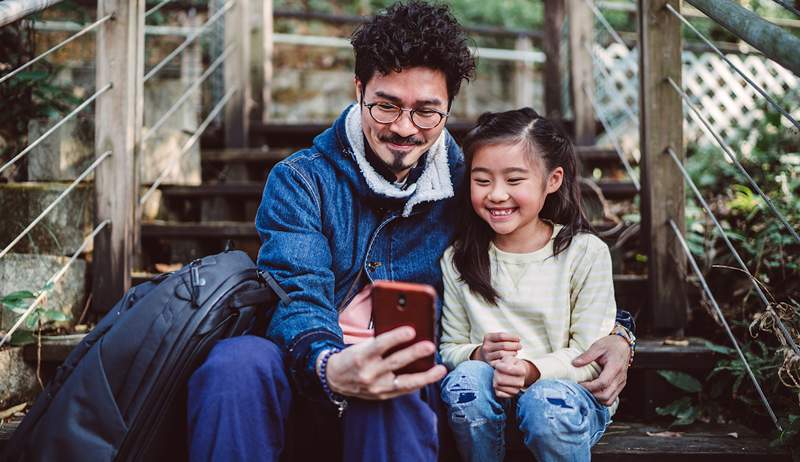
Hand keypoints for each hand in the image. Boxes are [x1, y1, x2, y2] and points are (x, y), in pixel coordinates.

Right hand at [322, 326, 446, 399]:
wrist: (335, 378)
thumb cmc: (353, 356)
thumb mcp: (361, 346)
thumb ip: (381, 341)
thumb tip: (408, 333)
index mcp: (361, 356)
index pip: (379, 345)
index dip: (395, 337)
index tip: (411, 330)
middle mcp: (368, 373)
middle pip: (394, 362)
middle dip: (414, 354)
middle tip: (430, 346)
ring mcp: (375, 387)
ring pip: (403, 382)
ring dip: (425, 376)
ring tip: (440, 369)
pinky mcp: (381, 396)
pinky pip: (403, 390)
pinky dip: (418, 383)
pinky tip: (431, 376)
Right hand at [472, 332, 521, 364]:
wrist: (483, 356)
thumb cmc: (495, 345)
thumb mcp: (496, 339)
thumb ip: (505, 338)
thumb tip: (518, 339)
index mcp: (488, 337)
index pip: (501, 336)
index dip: (512, 337)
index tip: (519, 339)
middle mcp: (486, 346)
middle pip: (503, 345)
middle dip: (514, 345)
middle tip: (520, 346)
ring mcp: (487, 356)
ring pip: (503, 354)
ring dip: (513, 352)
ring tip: (516, 352)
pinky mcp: (490, 364)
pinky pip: (502, 361)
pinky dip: (509, 359)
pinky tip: (512, 358)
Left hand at [492, 356, 528, 397]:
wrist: (517, 374)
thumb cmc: (511, 364)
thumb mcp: (509, 358)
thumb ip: (504, 361)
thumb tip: (497, 366)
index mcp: (522, 371)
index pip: (507, 369)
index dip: (499, 366)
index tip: (498, 364)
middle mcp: (521, 383)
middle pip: (500, 379)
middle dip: (496, 373)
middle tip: (497, 371)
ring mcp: (516, 391)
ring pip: (497, 386)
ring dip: (495, 380)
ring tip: (499, 376)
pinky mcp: (510, 396)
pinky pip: (498, 393)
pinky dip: (496, 387)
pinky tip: (500, 383)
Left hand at [572, 334, 629, 404]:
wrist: (624, 345)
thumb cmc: (611, 345)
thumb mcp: (598, 346)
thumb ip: (587, 356)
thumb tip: (574, 364)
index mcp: (615, 368)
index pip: (602, 383)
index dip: (589, 386)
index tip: (579, 384)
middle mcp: (620, 378)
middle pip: (606, 395)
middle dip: (592, 395)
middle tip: (580, 389)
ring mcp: (621, 383)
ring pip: (609, 400)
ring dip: (596, 399)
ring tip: (586, 391)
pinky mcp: (620, 385)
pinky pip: (611, 398)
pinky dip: (601, 398)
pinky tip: (593, 391)